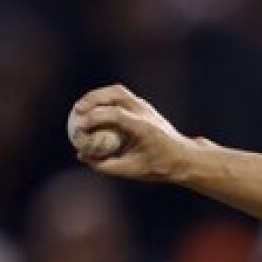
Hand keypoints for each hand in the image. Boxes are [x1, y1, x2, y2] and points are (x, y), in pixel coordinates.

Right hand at [70, 84, 197, 181]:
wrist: (184, 158)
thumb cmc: (160, 166)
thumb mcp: (133, 170)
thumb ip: (106, 165)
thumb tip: (82, 156)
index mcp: (145, 127)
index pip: (116, 114)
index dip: (95, 118)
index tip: (79, 127)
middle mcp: (146, 113)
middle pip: (116, 94)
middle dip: (93, 99)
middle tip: (76, 110)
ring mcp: (146, 107)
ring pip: (118, 91)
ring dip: (98, 96)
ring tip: (81, 108)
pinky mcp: (144, 107)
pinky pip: (121, 96)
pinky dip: (105, 99)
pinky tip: (94, 110)